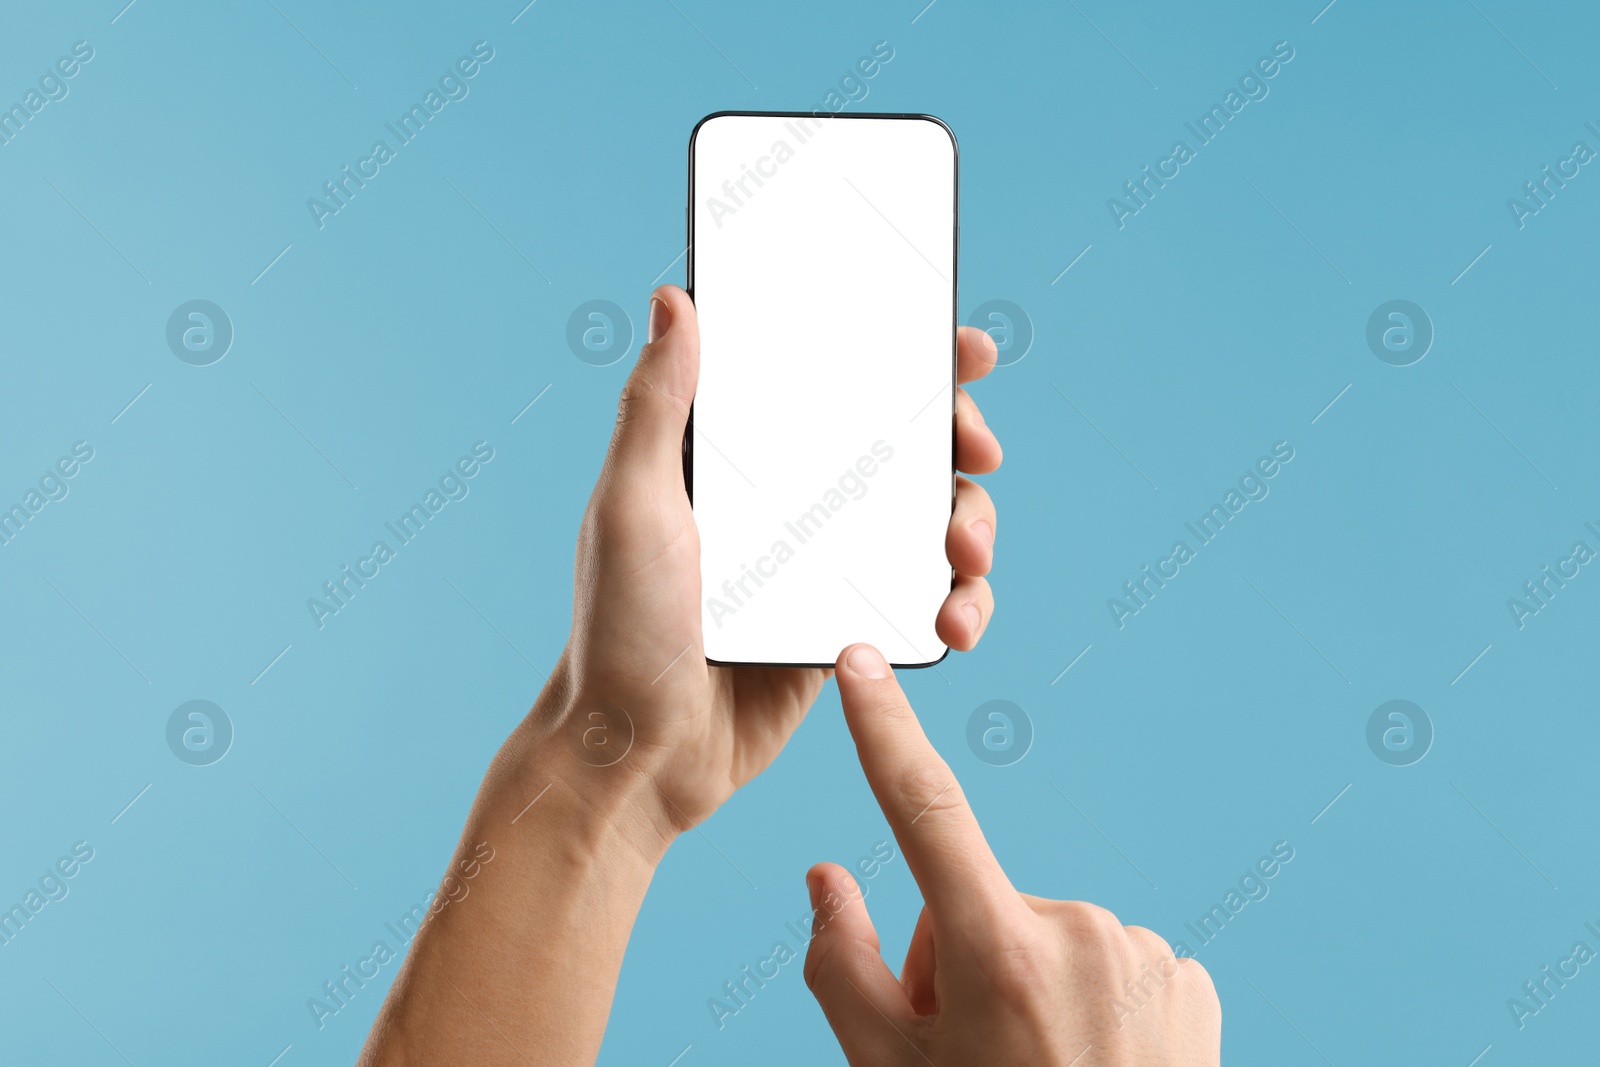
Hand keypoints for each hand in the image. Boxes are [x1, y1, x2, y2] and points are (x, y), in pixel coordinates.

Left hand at [533, 286, 1003, 845]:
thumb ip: (655, 408)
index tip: (960, 349)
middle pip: (902, 447)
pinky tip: (954, 623)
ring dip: (972, 527)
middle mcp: (788, 501)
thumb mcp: (630, 506)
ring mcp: (823, 565)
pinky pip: (923, 599)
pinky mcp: (846, 626)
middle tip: (979, 454)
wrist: (638, 756)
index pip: (831, 383)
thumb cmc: (617, 629)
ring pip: (927, 523)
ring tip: (968, 560)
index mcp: (739, 458)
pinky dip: (958, 604)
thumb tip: (672, 300)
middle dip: (958, 441)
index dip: (904, 357)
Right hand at [804, 644, 1221, 1065]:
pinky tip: (1091, 1062)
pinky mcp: (1186, 976)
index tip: (860, 665)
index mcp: (997, 954)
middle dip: (958, 961)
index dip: (883, 733)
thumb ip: (840, 964)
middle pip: (977, 907)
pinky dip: (1089, 1000)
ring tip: (1036, 1066)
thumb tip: (826, 879)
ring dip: (1026, 985)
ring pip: (1044, 935)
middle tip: (969, 1049)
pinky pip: (1107, 959)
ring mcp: (1141, 953)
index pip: (923, 814)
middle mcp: (1078, 934)